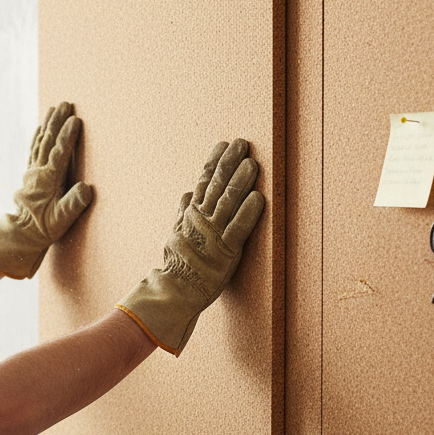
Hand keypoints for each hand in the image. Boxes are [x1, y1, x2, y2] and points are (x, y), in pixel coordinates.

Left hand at [0, 102, 92, 278]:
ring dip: (48, 124)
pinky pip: (34, 150)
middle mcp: (38, 172)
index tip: (75, 119)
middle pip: (48, 141)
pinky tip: (41, 127)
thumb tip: (86, 188)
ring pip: (40, 142)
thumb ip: (73, 204)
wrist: (22, 234)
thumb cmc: (44, 228)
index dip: (67, 136)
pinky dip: (38, 136)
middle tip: (65, 103)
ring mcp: (33, 172)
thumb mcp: (61, 221)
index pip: (59, 153)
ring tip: (54, 107)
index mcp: (48, 181)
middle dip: (57, 121)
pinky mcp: (31, 174)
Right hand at [116, 138, 263, 355]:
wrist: (175, 290)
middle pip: (217, 185)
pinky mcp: (226, 251)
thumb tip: (188, 193)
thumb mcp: (175, 233)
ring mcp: (213, 234)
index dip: (214, 161)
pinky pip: (238, 228)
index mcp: (191, 214)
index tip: (223, 144)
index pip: (204, 181)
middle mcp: (201, 220)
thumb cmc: (177, 264)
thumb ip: (183, 212)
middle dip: (230, 162)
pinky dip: (248, 212)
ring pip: (228, 202)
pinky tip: (258, 197)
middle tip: (242, 143)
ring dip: (241, 181)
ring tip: (252, 164)